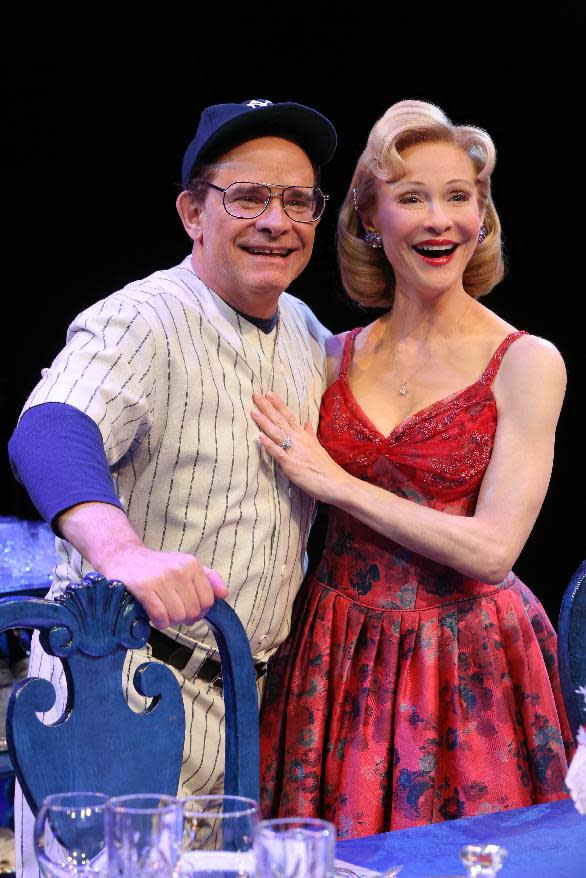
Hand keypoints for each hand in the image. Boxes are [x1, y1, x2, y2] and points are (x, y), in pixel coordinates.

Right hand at [57, 501, 228, 630]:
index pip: (208, 600)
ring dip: (169, 621)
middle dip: (184, 618)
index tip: (188, 609)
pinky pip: (160, 616)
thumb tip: (224, 594)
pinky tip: (154, 616)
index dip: (200, 611)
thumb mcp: (184, 566)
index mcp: (192, 564)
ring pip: (177, 616)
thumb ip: (207, 578)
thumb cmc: (155, 567)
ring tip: (162, 613)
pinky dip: (158, 622)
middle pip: (193, 611)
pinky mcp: (143, 587)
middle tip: (172, 612)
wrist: (122, 556)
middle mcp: (179, 569)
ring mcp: (161, 578)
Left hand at [251, 392, 349, 502]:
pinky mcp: (291, 465)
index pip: (289, 416)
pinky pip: (278, 453)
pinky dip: (269, 445)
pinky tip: (260, 437)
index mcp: (304, 436)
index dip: (278, 404)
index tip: (268, 393)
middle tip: (255, 395)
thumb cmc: (326, 467)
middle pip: (280, 421)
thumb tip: (306, 422)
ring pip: (277, 433)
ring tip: (253, 412)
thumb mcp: (318, 446)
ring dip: (265, 422)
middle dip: (267, 408)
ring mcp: (294, 452)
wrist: (335, 482)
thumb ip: (310, 434)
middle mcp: (298, 440)